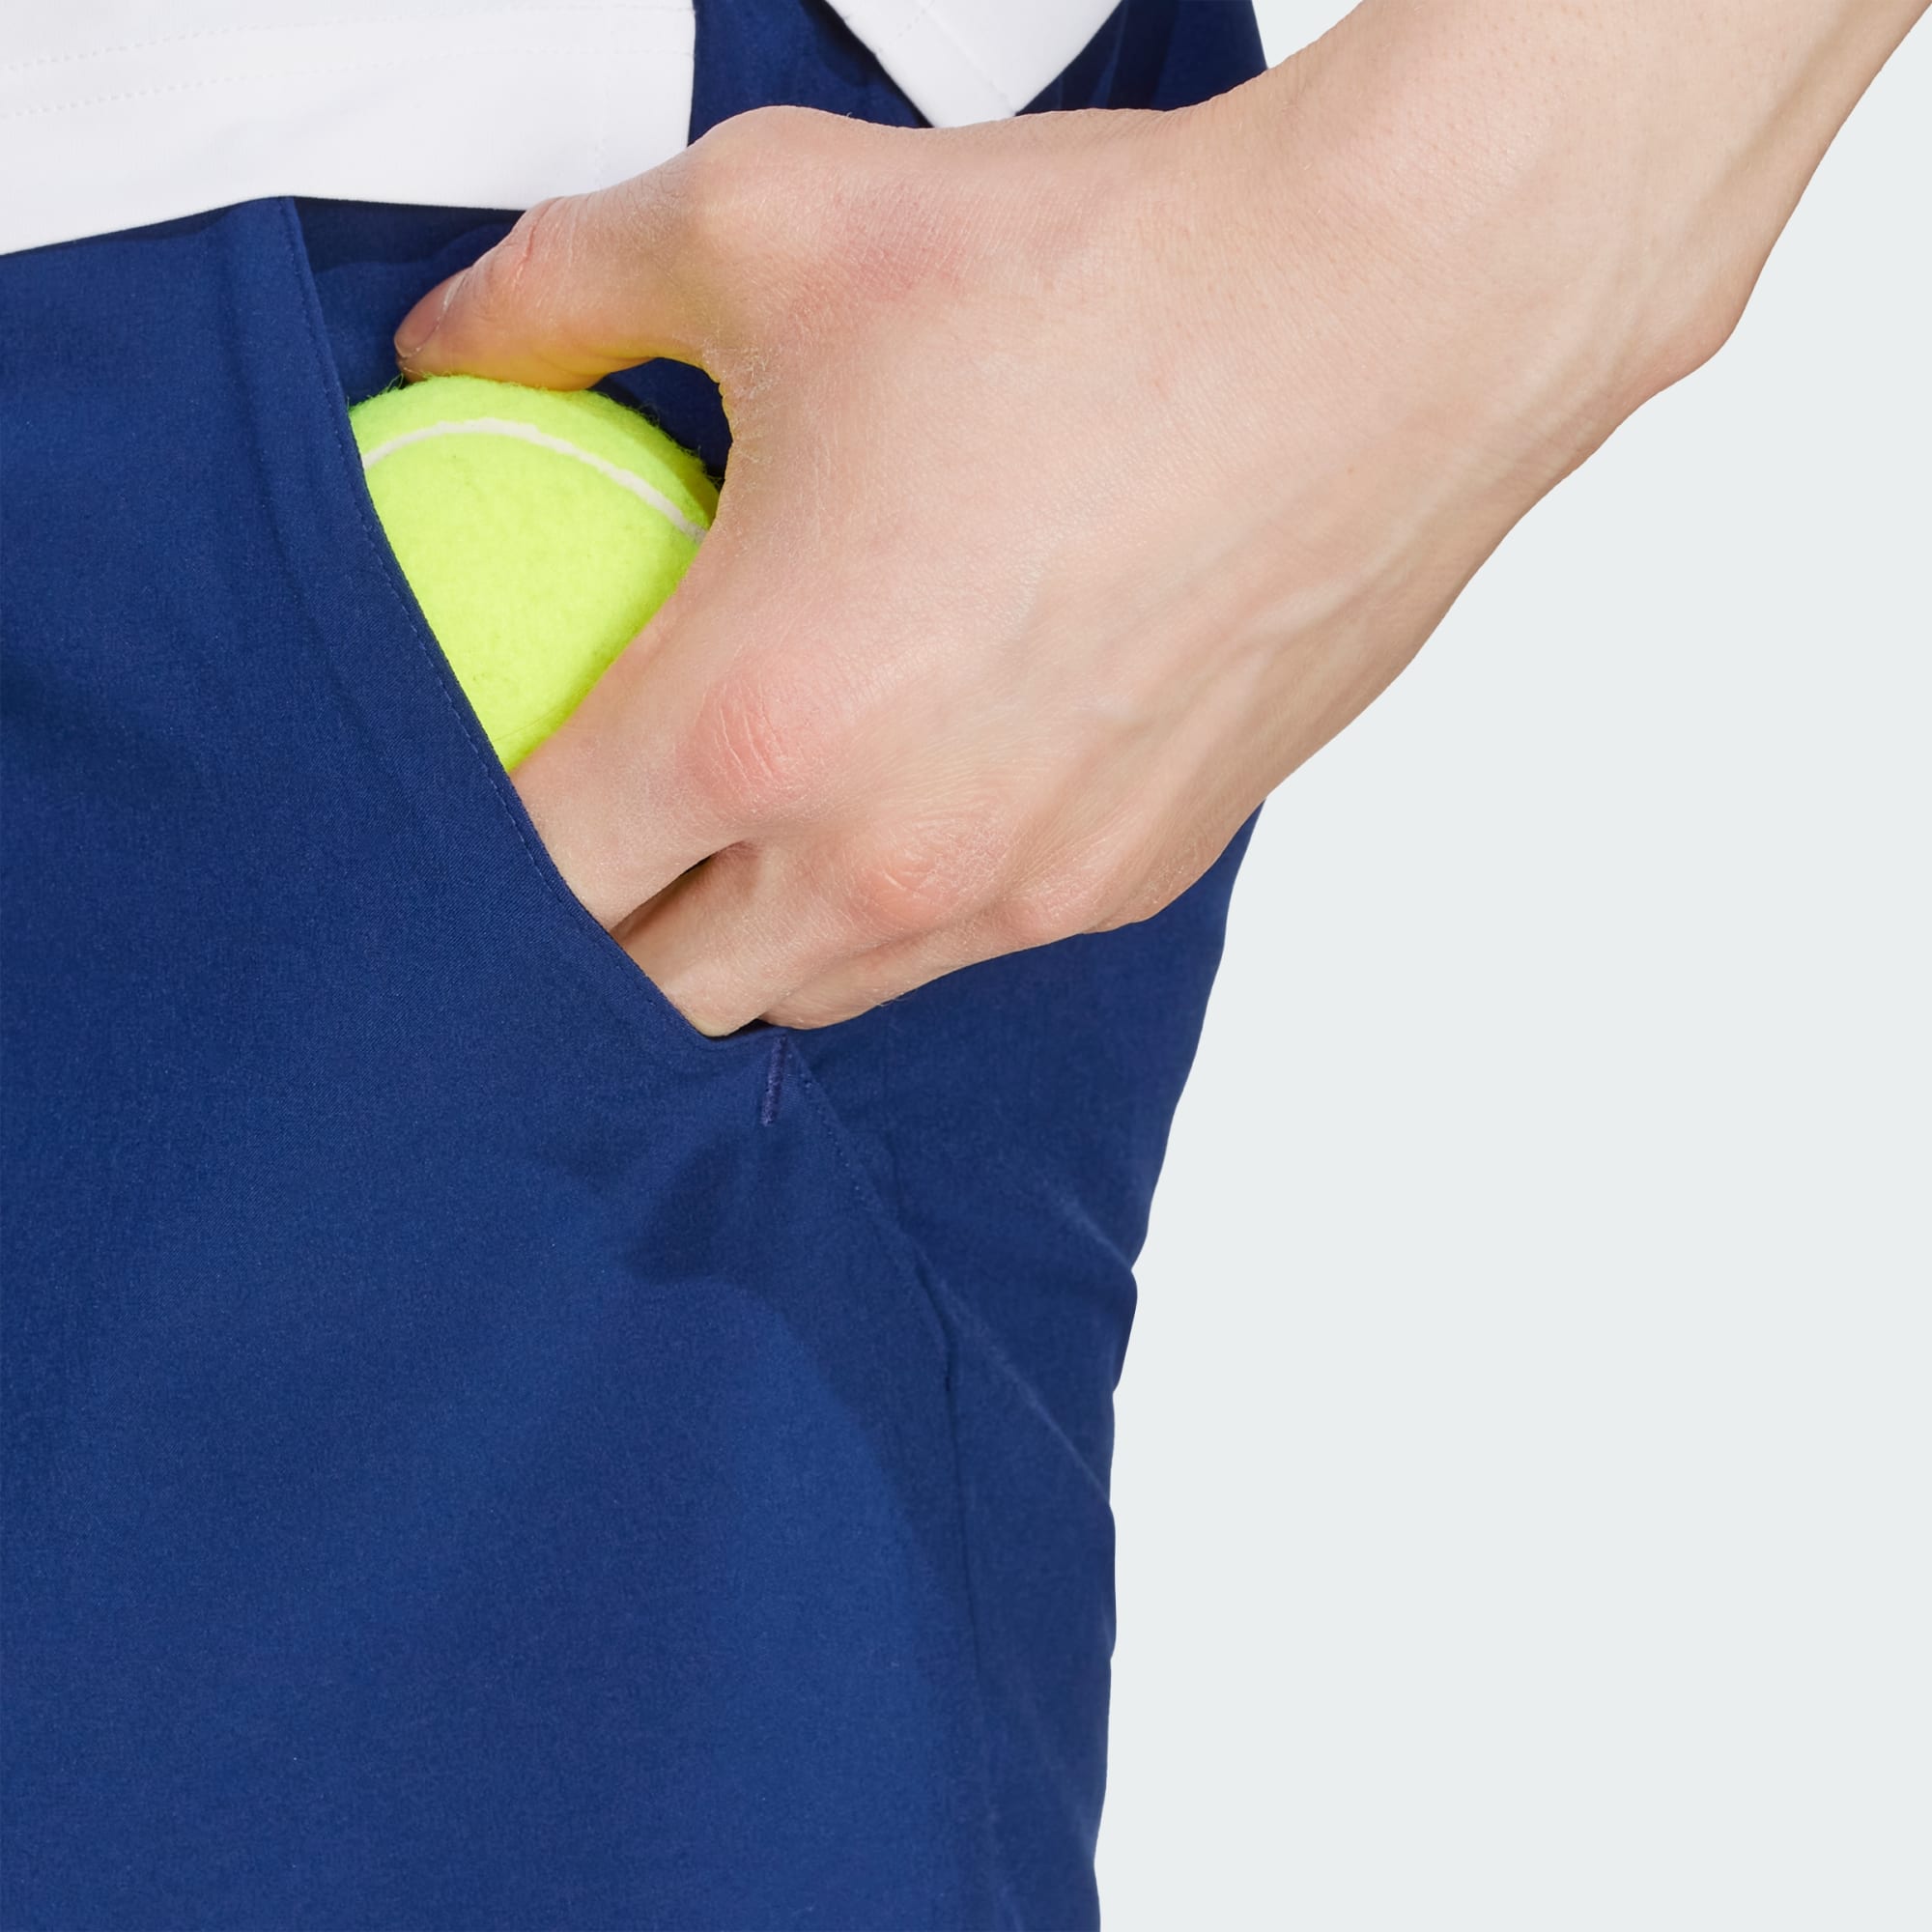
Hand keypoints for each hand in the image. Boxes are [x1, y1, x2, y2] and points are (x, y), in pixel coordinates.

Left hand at [393, 0, 1913, 1034]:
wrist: (1386, 324)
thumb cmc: (1100, 280)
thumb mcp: (769, 223)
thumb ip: (561, 291)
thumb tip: (456, 341)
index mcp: (757, 728)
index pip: (537, 880)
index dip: (471, 856)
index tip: (483, 798)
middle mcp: (885, 858)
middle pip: (666, 995)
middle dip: (600, 938)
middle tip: (596, 825)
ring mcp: (1019, 892)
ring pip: (819, 994)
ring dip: (749, 938)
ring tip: (746, 824)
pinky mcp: (1129, 884)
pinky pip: (964, 944)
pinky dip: (901, 899)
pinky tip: (921, 778)